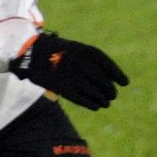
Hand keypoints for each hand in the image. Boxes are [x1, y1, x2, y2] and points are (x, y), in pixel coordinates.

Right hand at [9, 31, 129, 109]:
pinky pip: (83, 100)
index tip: (124, 83)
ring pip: (95, 93)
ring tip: (106, 103)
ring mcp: (73, 77)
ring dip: (103, 99)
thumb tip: (112, 79)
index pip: (108, 66)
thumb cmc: (58, 51)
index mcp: (86, 52)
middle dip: (110, 90)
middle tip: (112, 95)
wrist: (32, 54)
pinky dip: (92, 104)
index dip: (118, 75)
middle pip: (103, 82)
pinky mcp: (64, 89)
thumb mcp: (77, 50)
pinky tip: (96, 106)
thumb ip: (92, 62)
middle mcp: (82, 64)